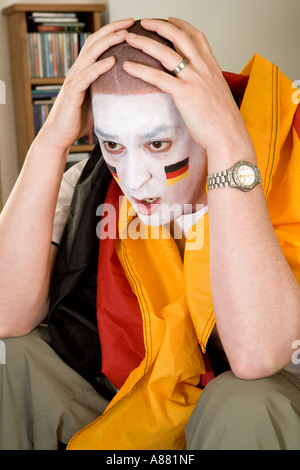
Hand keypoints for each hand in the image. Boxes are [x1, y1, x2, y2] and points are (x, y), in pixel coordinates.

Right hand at [38, 18, 134, 151]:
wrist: (60, 136)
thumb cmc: (79, 120)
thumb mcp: (99, 101)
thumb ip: (109, 91)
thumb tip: (131, 90)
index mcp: (84, 71)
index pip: (98, 44)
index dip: (113, 32)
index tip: (131, 26)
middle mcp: (77, 71)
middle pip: (94, 42)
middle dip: (113, 29)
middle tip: (131, 22)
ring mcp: (74, 81)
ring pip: (90, 55)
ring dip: (108, 43)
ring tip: (124, 35)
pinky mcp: (72, 94)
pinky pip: (86, 77)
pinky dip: (99, 67)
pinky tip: (112, 61)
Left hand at [123, 18, 254, 161]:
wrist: (229, 135)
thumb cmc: (223, 121)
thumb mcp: (217, 94)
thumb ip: (207, 84)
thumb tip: (198, 85)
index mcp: (212, 67)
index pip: (197, 36)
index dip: (182, 25)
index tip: (170, 20)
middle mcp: (203, 68)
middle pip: (179, 37)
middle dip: (160, 25)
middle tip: (144, 22)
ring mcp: (194, 80)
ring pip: (166, 53)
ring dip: (145, 43)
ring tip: (130, 39)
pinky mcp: (184, 94)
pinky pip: (158, 78)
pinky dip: (141, 70)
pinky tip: (128, 67)